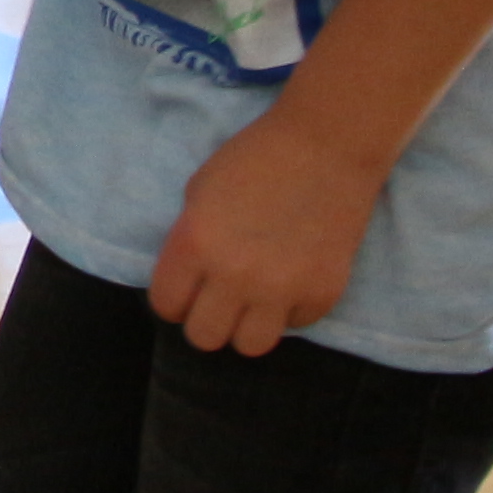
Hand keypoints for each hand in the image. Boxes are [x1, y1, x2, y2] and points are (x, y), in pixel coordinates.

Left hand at [146, 103, 386, 355]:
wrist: (326, 146)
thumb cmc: (255, 158)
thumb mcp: (199, 191)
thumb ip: (189, 240)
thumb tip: (188, 281)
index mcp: (195, 244)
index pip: (166, 305)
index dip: (174, 298)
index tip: (188, 288)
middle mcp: (234, 275)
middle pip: (204, 337)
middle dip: (205, 319)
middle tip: (219, 299)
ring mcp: (282, 289)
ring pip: (250, 346)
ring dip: (246, 326)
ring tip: (253, 301)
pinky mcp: (322, 294)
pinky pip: (295, 325)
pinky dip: (290, 309)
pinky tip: (292, 280)